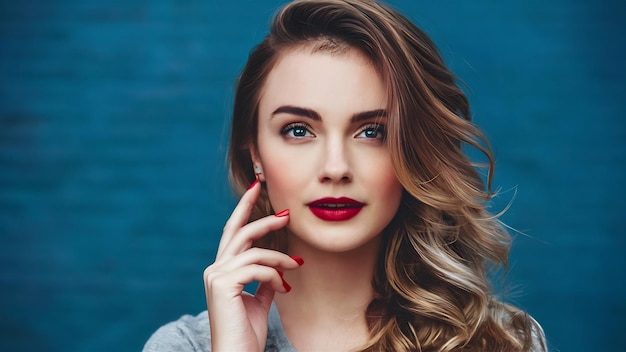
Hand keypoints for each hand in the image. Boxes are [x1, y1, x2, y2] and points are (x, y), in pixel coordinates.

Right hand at [203, 180, 301, 351]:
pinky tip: (284, 289)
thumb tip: (279, 270)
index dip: (244, 208)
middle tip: (288, 213)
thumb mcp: (259, 301)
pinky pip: (258, 268)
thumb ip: (265, 282)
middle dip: (264, 218)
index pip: (233, 233)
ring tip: (295, 266)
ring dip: (280, 258)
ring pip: (254, 251)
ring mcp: (216, 275)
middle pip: (241, 232)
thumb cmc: (247, 334)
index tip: (257, 187)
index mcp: (221, 270)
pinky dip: (275, 276)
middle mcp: (215, 269)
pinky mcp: (223, 284)